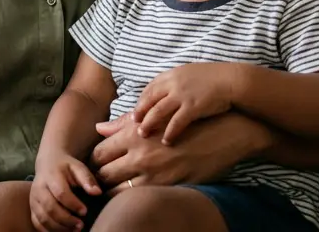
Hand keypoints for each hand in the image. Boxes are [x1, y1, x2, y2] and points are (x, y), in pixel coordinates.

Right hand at [30, 154, 101, 231]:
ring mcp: (34, 199)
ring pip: (43, 218)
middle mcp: (39, 188)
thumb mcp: (78, 167)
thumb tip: (97, 192)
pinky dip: (49, 231)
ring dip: (59, 228)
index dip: (73, 204)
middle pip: (50, 208)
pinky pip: (37, 223)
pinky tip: (63, 231)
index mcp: (51, 175)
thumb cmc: (66, 167)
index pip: (60, 193)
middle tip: (81, 225)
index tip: (85, 211)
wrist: (48, 163)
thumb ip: (87, 179)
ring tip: (74, 230)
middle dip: (66, 219)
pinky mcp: (32, 208)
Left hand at [89, 111, 271, 187]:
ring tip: (113, 191)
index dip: (93, 162)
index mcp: (134, 134)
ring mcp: (154, 171)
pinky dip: (132, 200)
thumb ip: (124, 124)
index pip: (98, 153)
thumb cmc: (185, 122)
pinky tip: (134, 198)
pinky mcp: (169, 185)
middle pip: (104, 173)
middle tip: (99, 183)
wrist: (225, 132)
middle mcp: (140, 152)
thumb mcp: (154, 118)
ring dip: (112, 191)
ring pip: (118, 190)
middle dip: (98, 179)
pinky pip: (140, 198)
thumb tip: (99, 128)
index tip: (95, 167)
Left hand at [132, 63, 242, 143]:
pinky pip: (176, 122)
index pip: (149, 89)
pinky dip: (170, 132)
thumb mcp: (189, 75)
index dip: (141, 102)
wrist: (232, 80)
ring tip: (143, 135)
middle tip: (134, 125)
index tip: (136, 112)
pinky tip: (167, 141)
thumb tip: (163, 94)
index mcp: (171, 75)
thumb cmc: (213, 79)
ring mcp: (182, 96)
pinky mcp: (193, 107)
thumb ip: (174, 83)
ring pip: (158, 112)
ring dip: (149, 124)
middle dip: (139, 113)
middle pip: (149, 100)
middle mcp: (173, 84)